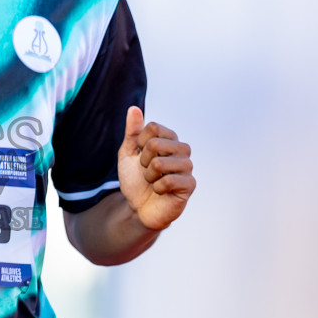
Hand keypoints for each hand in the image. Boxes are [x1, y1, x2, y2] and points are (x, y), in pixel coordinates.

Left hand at [117, 109, 193, 231]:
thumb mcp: (128, 154)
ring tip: (153, 181)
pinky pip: (168, 181)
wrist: (138, 208)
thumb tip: (133, 108)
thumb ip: (132, 132)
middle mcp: (182, 150)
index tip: (141, 156)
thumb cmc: (135, 181)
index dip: (140, 143)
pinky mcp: (190, 185)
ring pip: (160, 163)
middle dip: (143, 161)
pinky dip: (157, 188)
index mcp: (169, 139)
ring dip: (149, 176)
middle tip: (147, 172)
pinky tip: (160, 192)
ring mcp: (188, 167)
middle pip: (156, 143)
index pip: (153, 127)